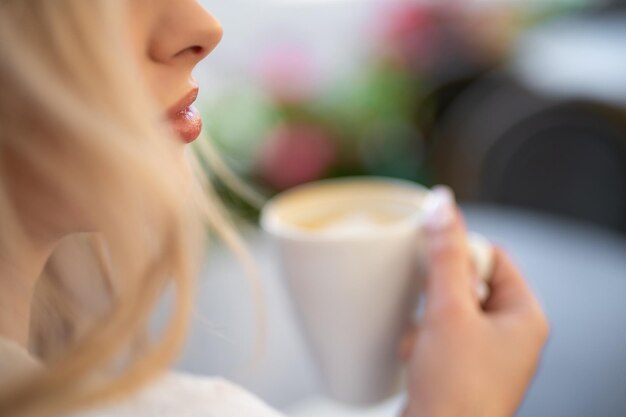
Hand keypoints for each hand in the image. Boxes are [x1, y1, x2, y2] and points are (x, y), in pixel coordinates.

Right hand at [401, 187, 548, 416]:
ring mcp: (486, 354)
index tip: (432, 255)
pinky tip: (416, 355)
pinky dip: (422, 337)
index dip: (461, 252)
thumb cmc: (456, 390)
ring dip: (426, 317)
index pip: (494, 256)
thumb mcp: (449, 311)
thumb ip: (445, 254)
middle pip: (469, 281)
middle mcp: (510, 334)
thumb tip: (444, 206)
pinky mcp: (461, 368)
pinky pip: (439, 334)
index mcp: (525, 316)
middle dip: (437, 293)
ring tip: (423, 340)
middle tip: (428, 304)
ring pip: (449, 308)